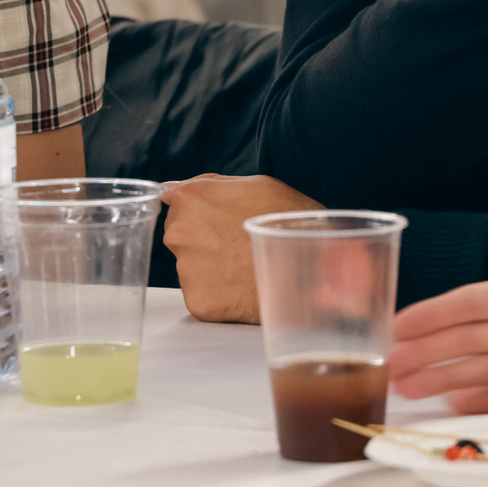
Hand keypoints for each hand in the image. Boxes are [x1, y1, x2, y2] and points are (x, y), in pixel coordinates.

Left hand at [161, 174, 318, 322]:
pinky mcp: (198, 302)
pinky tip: (244, 286)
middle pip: (180, 235)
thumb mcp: (257, 185)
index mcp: (191, 198)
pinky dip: (221, 294)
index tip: (217, 220)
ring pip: (191, 267)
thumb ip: (210, 185)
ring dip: (211, 268)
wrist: (314, 268)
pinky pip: (203, 295)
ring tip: (245, 266)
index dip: (200, 211)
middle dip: (203, 239)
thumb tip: (173, 189)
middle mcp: (179, 232)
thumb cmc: (289, 221)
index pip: (176, 202)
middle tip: (238, 245)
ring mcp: (187, 269)